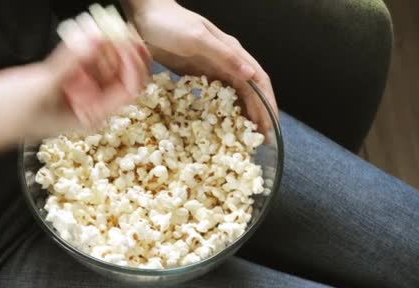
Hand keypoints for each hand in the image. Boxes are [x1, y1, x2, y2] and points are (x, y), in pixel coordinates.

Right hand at [0, 17, 149, 151]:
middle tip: (122, 28)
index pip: (126, 90)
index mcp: (91, 114)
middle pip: (117, 76)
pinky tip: (88, 28)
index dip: (133, 67)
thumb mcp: (43, 87)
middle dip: (122, 52)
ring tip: (105, 23)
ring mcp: (75, 91)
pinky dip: (84, 45)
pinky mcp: (61, 78)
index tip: (129, 43)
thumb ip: (70, 63)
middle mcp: (88, 103)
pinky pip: (80, 59)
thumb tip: (95, 41)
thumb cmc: (8, 115)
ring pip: (99, 65)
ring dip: (104, 46)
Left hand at [123, 0, 278, 131]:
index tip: (272, 126)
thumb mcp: (197, 39)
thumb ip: (224, 56)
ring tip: (247, 136)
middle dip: (259, 114)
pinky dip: (224, 110)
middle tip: (262, 141)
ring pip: (236, 95)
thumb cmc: (170, 24)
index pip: (259, 81)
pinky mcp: (198, 74)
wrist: (146, 15)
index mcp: (232, 51)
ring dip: (244, 114)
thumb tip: (251, 75)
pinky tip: (224, 123)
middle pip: (250, 91)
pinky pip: (217, 95)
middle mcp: (227, 61)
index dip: (268, 103)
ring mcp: (213, 68)